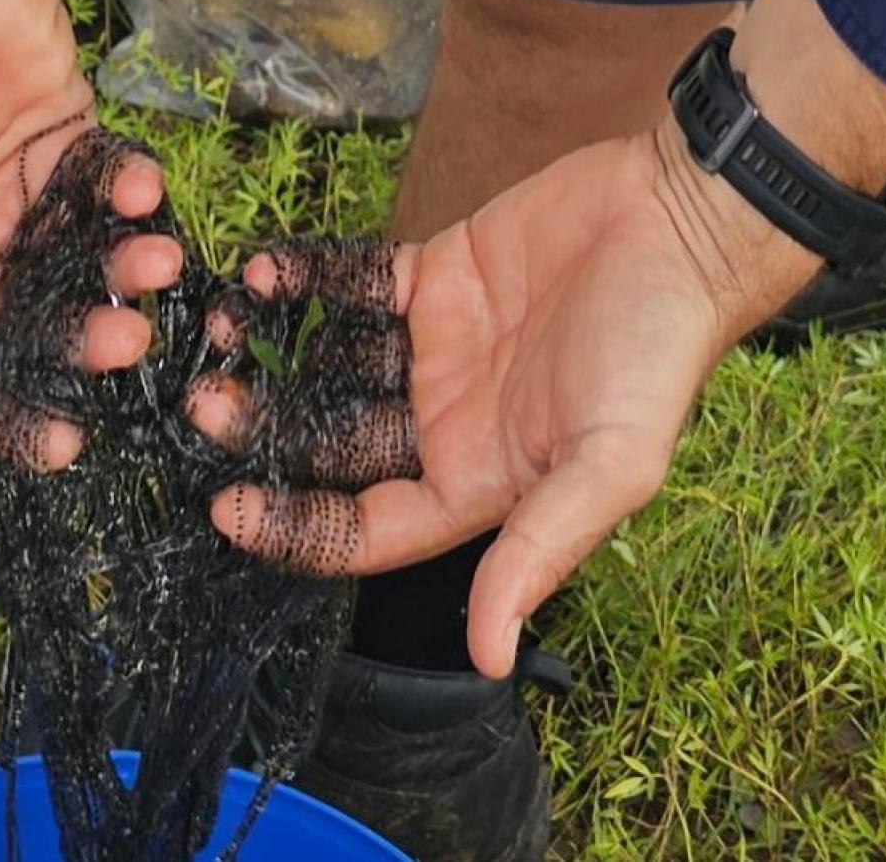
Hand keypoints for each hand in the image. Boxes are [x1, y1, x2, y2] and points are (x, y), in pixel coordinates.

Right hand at [0, 0, 167, 458]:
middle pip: (31, 330)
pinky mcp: (70, 153)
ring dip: (121, 276)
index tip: (60, 444)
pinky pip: (111, 198)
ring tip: (153, 263)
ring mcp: (20, 203)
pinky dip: (134, 201)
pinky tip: (145, 192)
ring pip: (82, 270)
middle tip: (125, 337)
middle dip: (82, 344)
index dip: (1, 412)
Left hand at [204, 0, 885, 673]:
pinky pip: (348, 282)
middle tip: (201, 409)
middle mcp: (442, 423)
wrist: (684, 225)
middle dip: (263, 433)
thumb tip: (490, 659)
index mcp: (476, 485)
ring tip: (213, 330)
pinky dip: (301, 277)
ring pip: (325, 362)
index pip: (365, 528)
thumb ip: (540, 552)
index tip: (223, 511)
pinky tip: (259, 270)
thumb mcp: (608, 464)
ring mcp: (432, 346)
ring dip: (266, 352)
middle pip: (329, 444)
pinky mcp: (433, 272)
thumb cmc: (656, 354)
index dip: (295, 528)